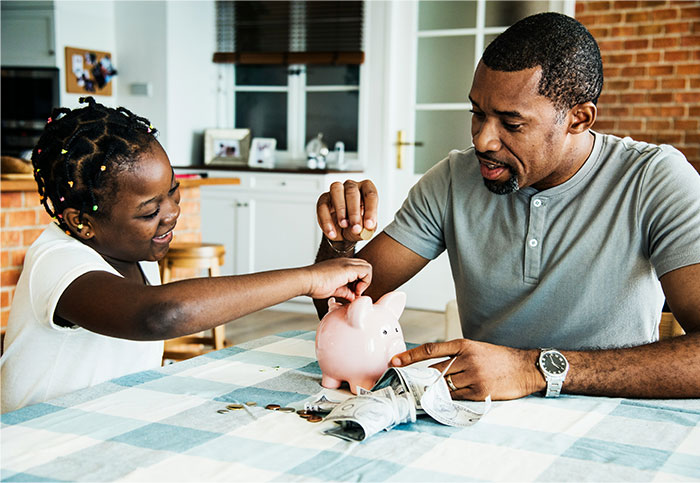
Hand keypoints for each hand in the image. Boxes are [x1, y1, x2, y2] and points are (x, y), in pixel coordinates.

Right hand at [303, 258, 371, 300]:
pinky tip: (355, 291)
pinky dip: (365, 282)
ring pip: (367, 267)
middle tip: (355, 292)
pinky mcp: (348, 267)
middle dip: (364, 280)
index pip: (359, 269)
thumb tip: (353, 297)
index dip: (359, 281)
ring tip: (355, 292)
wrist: (306, 281)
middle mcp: (346, 262)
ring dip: (365, 281)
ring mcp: (347, 263)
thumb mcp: (334, 289)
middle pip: (365, 266)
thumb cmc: (315, 285)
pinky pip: (367, 270)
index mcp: (341, 265)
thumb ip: (345, 291)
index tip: (353, 292)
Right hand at [317, 180, 377, 241]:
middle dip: (354, 212)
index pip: (370, 194)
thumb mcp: (365, 230)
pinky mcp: (323, 199)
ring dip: (340, 209)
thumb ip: (366, 229)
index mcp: (366, 189)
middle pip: (352, 191)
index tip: (369, 225)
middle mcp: (351, 186)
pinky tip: (332, 233)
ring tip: (343, 225)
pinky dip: (327, 221)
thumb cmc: (357, 225)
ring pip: (336, 191)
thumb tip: (363, 229)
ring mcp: (336, 191)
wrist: (343, 233)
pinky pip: (322, 206)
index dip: (370, 210)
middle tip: (356, 228)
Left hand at [390, 339, 544, 400]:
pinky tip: (449, 398)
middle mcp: (466, 359)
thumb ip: (455, 356)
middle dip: (423, 379)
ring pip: (444, 385)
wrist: (525, 368)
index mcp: (464, 345)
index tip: (394, 361)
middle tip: (413, 384)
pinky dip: (450, 398)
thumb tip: (432, 369)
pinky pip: (456, 397)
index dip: (410, 356)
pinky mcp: (479, 392)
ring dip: (436, 390)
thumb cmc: (499, 358)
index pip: (430, 349)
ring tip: (431, 393)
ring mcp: (473, 376)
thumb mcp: (476, 348)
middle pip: (434, 371)